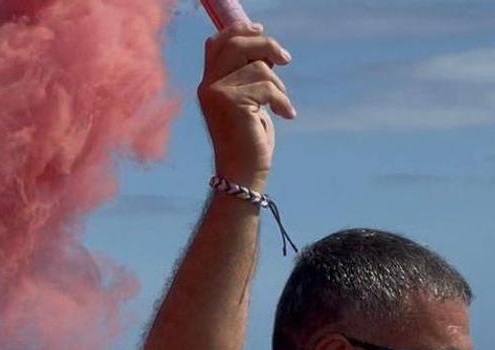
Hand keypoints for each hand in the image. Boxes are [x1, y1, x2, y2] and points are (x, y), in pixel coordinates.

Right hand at [198, 24, 294, 190]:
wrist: (242, 173)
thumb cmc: (249, 140)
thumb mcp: (247, 103)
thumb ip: (248, 78)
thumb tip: (267, 51)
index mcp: (208, 83)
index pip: (217, 43)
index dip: (239, 31)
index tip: (261, 31)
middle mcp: (207, 85)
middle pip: (236, 45)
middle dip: (265, 46)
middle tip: (286, 59)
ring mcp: (216, 93)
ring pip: (257, 67)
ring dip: (279, 85)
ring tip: (282, 104)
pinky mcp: (231, 102)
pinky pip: (267, 87)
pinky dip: (283, 100)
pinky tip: (286, 115)